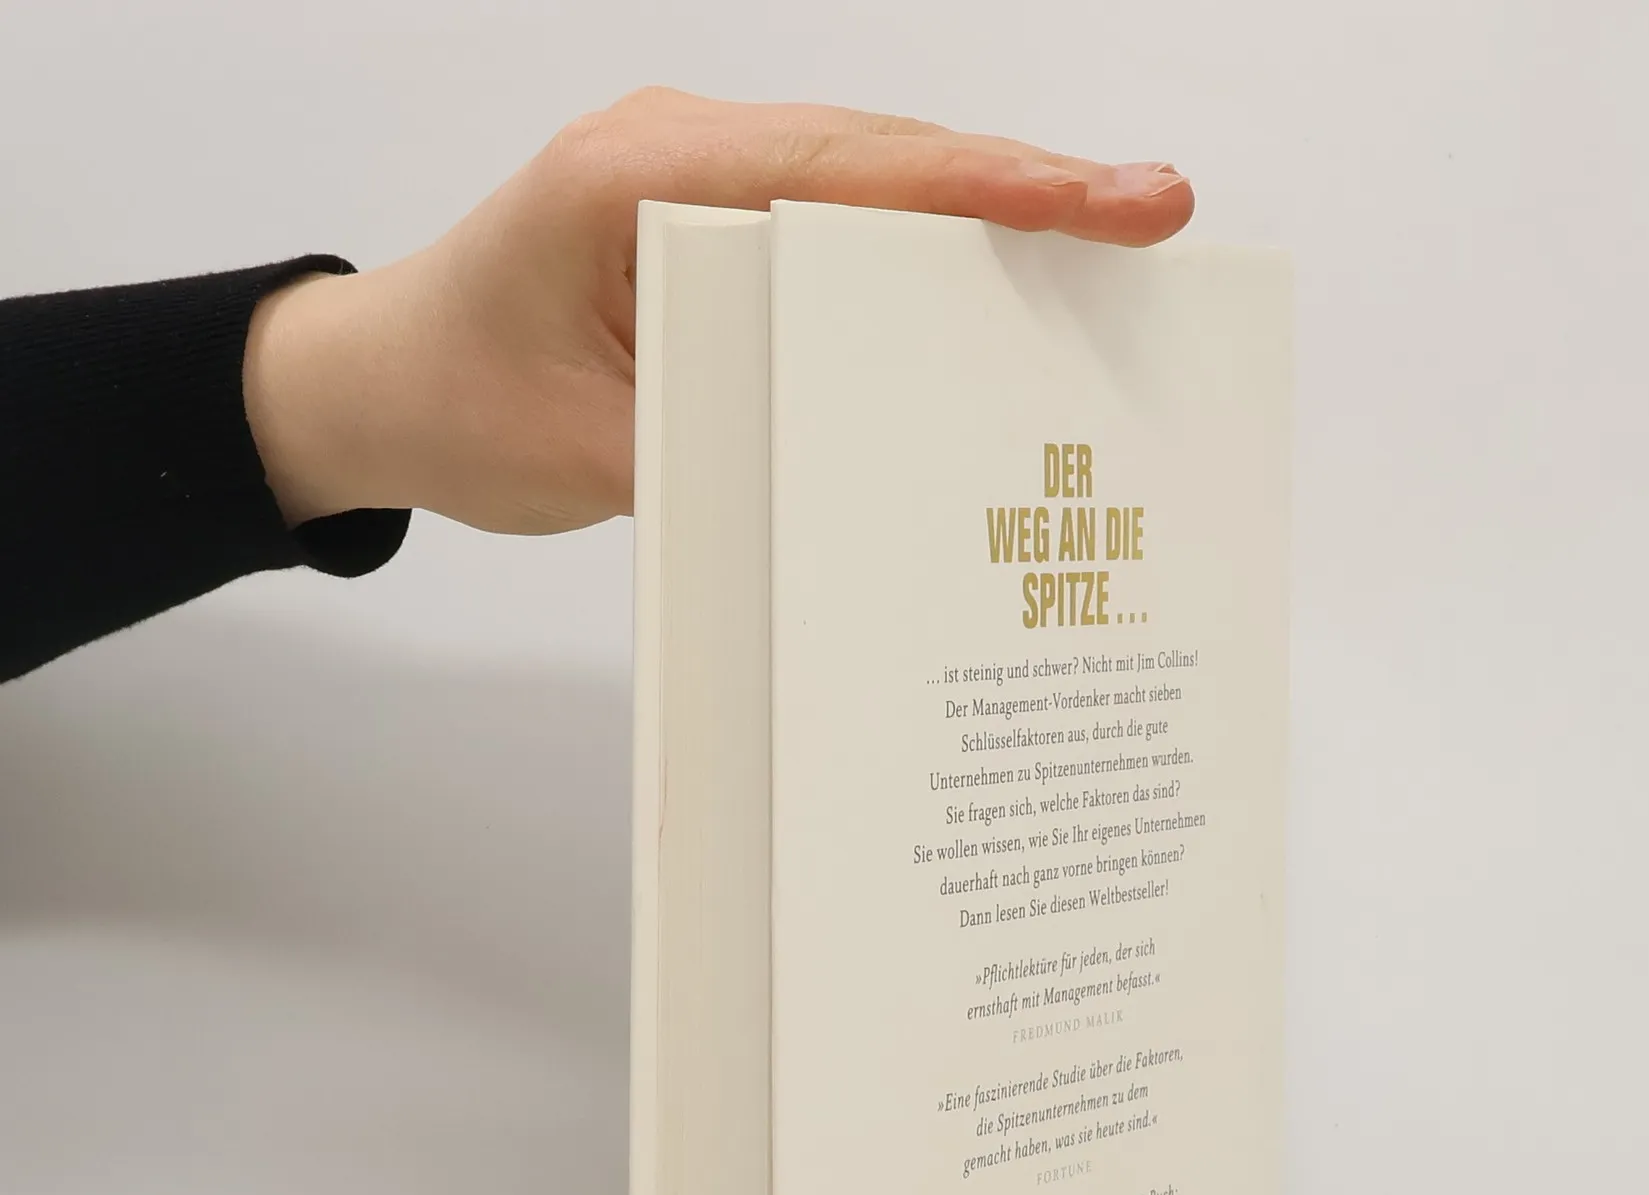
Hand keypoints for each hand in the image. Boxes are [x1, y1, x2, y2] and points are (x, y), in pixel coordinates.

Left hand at [242, 88, 1193, 534]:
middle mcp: (680, 154)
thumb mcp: (584, 454)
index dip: (987, 188)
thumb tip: (863, 467)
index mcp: (638, 179)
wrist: (374, 384)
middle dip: (1026, 191)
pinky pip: (840, 230)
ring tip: (1113, 253)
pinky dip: (925, 258)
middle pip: (885, 159)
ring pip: (875, 187)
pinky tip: (1001, 296)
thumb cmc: (454, 402)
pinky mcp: (714, 231)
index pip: (846, 171)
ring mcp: (701, 184)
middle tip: (1156, 216)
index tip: (1104, 202)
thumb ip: (718, 448)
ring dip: (989, 221)